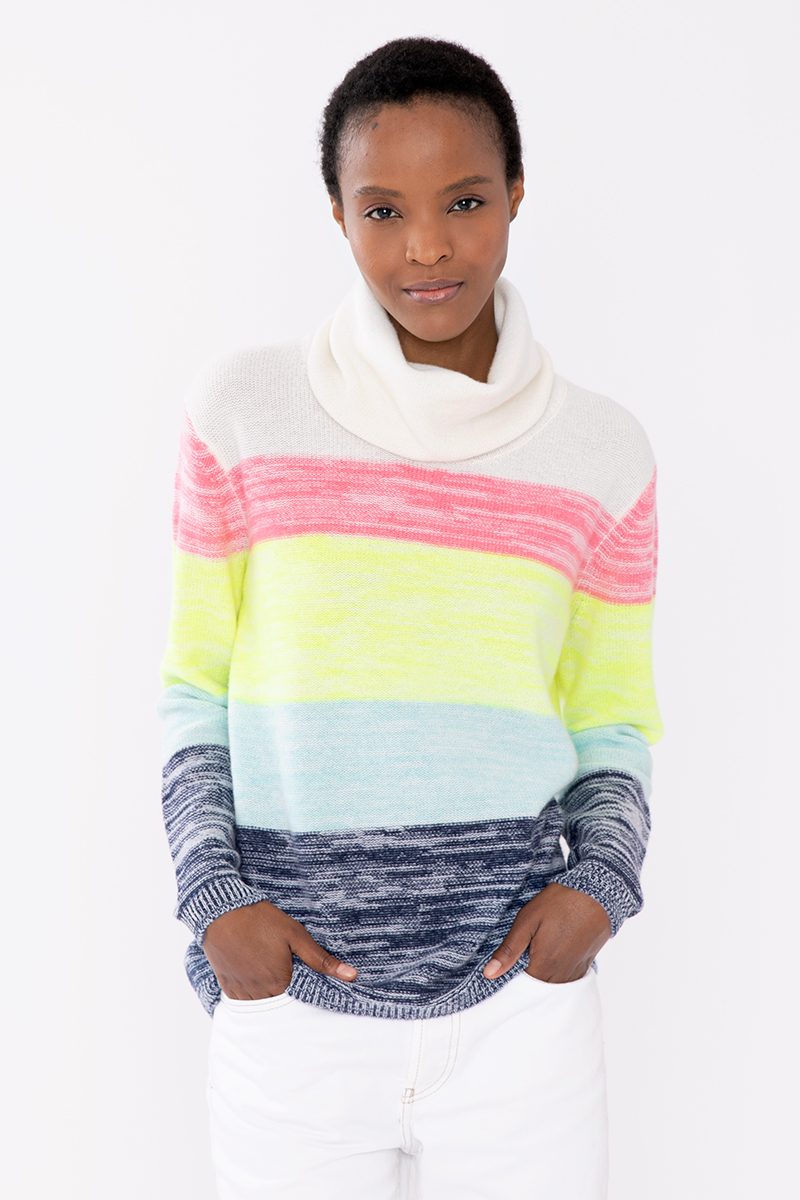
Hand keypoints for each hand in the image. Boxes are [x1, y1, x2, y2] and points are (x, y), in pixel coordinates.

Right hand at [203, 899, 357, 999]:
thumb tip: (351, 976)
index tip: (299, 977)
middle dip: (282, 993)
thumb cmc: (261, 920)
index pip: (296, 1001)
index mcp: (279, 982)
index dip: (299, 989)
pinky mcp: (225, 983)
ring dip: (265, 995)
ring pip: (257, 1003)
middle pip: (276, 1004)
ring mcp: (240, 988)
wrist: (223, 910)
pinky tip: (252, 976)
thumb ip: (321, 959)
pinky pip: (239, 999)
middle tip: (282, 972)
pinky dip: (247, 992)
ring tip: (268, 974)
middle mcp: (259, 991)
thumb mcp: (295, 935)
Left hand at [483, 882, 610, 983]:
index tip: (510, 963)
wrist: (595, 893)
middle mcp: (562, 974)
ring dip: (545, 973)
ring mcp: (576, 969)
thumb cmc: (559, 903)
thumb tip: (489, 974)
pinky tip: (556, 952)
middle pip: (539, 986)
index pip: (523, 986)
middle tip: (525, 953)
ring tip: (541, 951)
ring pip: (555, 983)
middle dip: (529, 975)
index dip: (513, 976)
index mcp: (544, 966)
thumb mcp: (527, 921)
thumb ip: (509, 950)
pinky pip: (570, 976)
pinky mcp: (587, 962)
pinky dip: (560, 970)